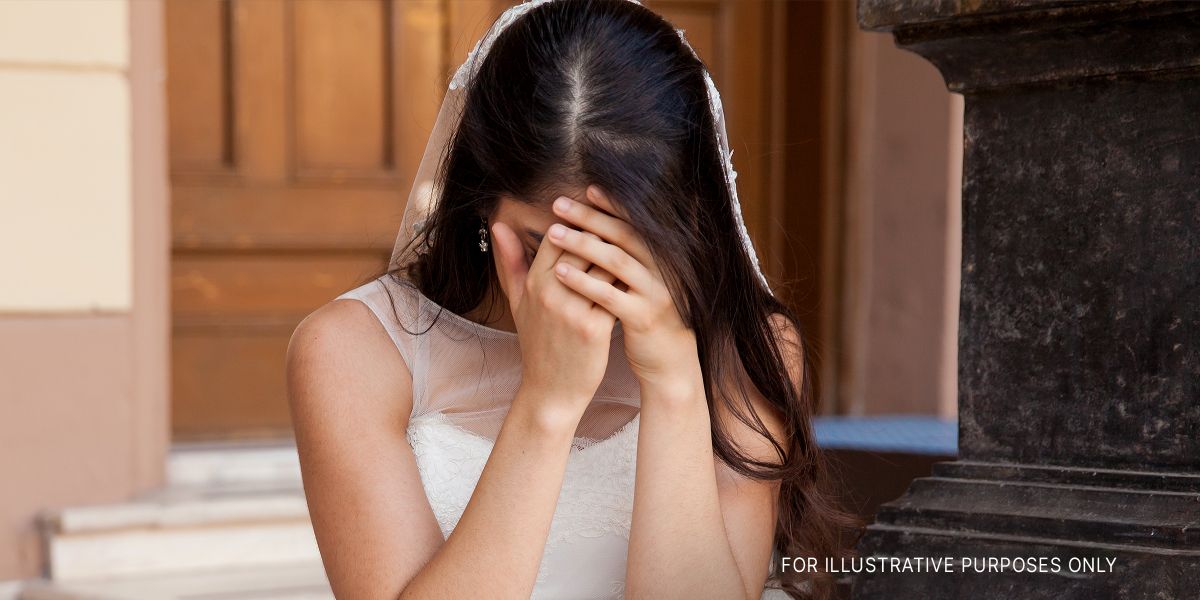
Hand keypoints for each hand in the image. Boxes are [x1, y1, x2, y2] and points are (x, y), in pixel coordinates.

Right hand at [491, 214, 617, 425]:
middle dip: (603, 230)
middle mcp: (550, 293)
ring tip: (638, 241)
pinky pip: (615, 292)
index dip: (579, 219)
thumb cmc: (537, 344)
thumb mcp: (518, 302)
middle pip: (582, 245)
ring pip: (603, 265)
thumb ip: (510, 261)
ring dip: (621, 252)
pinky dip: (628, 280)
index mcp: (533, 283)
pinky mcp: (594, 328)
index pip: (558, 235)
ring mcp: (572, 310)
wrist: (551, 391)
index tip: (598, 208)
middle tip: (624, 217)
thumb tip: (498, 224)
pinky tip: (643, 273)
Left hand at [545, 185, 700, 394]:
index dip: (612, 206)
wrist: (668, 363)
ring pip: (617, 261)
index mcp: (660, 258)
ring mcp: (655, 293)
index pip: (634, 223)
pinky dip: (583, 282)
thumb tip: (603, 227)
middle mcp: (662, 270)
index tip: (587, 190)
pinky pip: (609, 295)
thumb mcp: (640, 283)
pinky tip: (559, 272)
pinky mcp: (643, 317)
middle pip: (624, 235)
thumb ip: (626, 255)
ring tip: (554, 233)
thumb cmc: (645, 317)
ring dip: (582, 244)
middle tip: (560, 205)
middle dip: (590, 218)